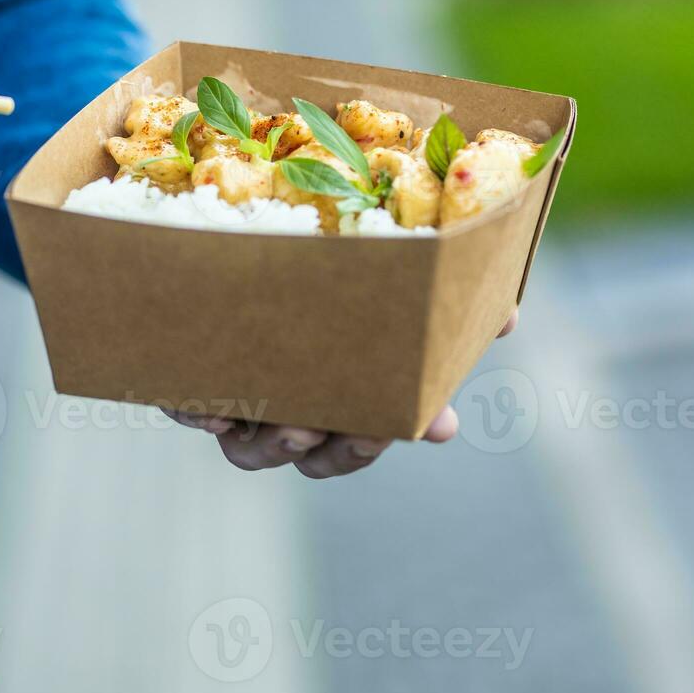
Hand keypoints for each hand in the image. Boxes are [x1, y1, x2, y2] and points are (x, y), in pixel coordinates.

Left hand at [166, 310, 519, 478]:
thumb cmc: (326, 282)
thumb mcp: (383, 295)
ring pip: (247, 449)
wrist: (233, 238)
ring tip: (287, 421)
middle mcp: (280, 410)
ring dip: (267, 443)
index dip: (371, 445)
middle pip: (299, 454)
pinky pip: (188, 407)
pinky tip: (214, 405)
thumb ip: (438, 313)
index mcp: (328, 402)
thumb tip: (509, 317)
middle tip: (333, 429)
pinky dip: (200, 412)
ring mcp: (231, 401)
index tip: (402, 428)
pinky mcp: (183, 379)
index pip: (351, 447)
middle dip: (322, 449)